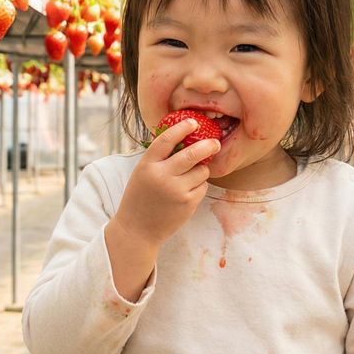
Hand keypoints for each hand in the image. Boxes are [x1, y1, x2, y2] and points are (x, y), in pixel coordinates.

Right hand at [110, 118, 219, 250]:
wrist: (138, 230)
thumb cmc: (140, 198)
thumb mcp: (142, 173)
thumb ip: (160, 158)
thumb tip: (184, 138)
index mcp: (147, 165)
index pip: (167, 140)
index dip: (182, 128)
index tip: (193, 122)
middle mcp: (162, 176)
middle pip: (192, 153)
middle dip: (208, 145)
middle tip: (215, 142)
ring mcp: (176, 191)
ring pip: (201, 171)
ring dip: (200, 171)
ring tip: (188, 179)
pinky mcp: (188, 203)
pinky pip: (203, 186)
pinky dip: (199, 186)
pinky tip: (186, 193)